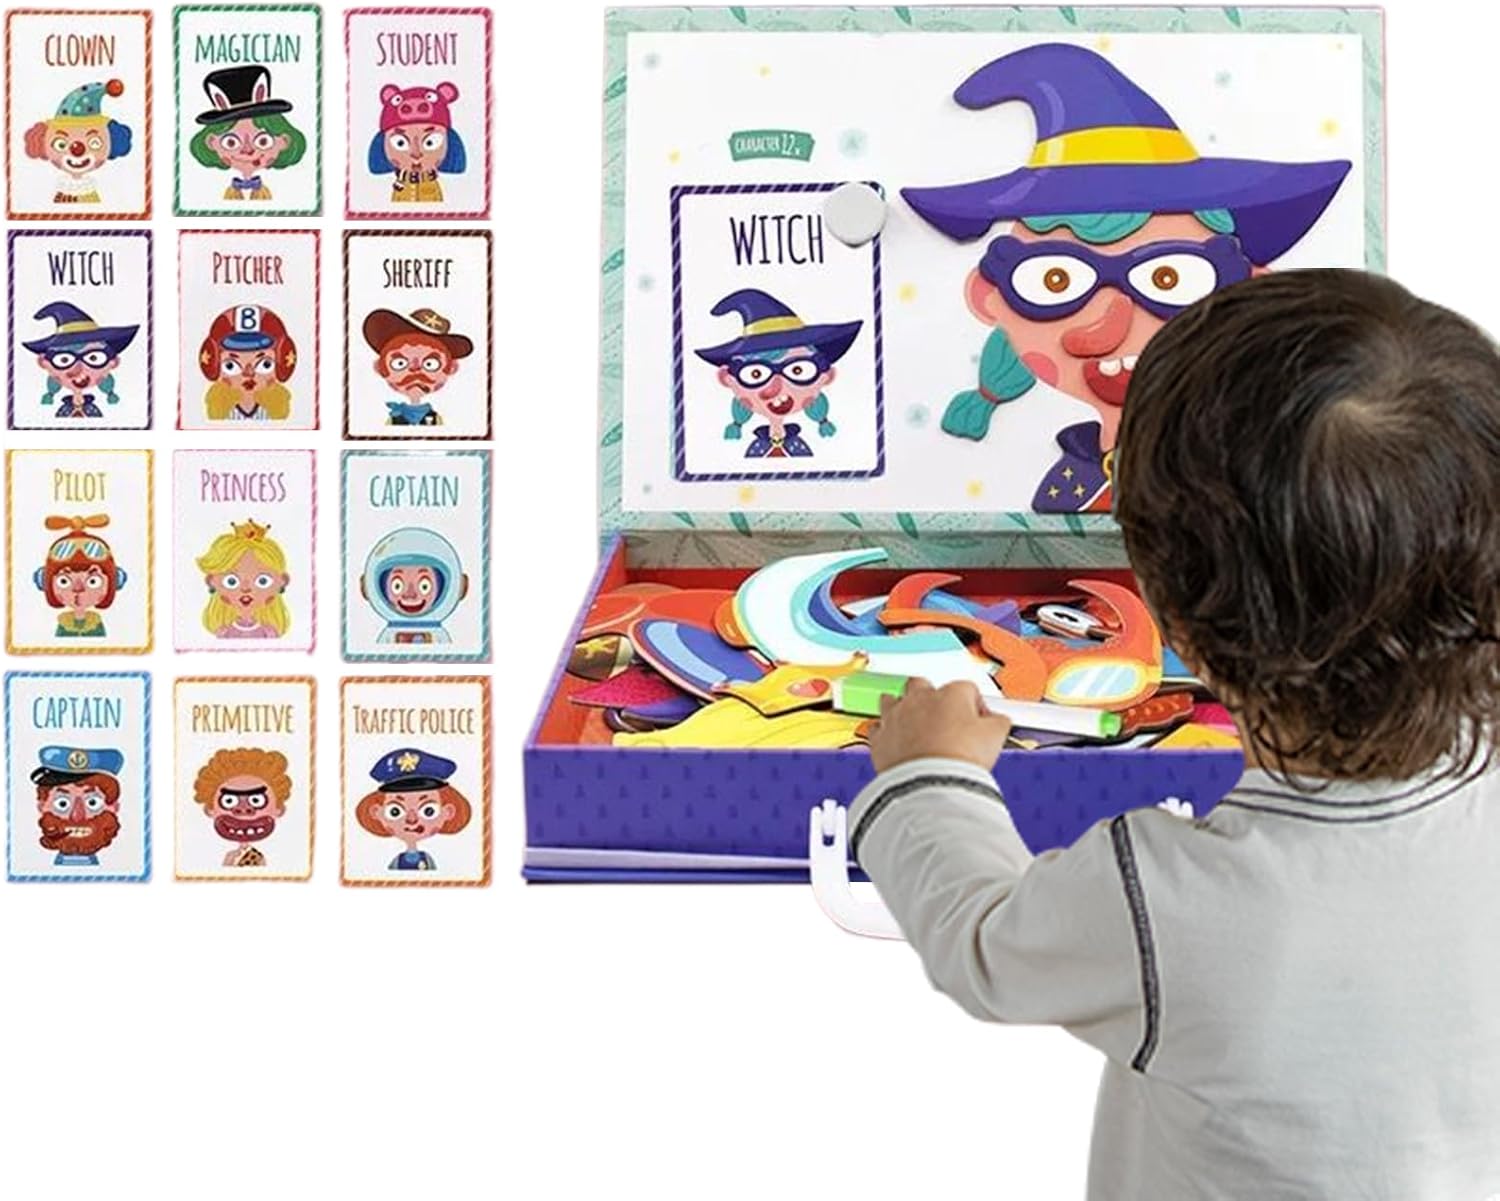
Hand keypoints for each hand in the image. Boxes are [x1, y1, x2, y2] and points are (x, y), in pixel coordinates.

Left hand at [867, 679, 1012, 773]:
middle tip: (942, 716)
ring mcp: (896, 715)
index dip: (974, 706)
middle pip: (923, 684)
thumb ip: (998, 723)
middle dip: (931, 696)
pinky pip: (877, 727)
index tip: (977, 723)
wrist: (928, 783)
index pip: (966, 689)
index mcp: (951, 694)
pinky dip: (885, 732)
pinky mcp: (879, 738)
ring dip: (902, 707)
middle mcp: (920, 699)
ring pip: (892, 698)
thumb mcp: (995, 737)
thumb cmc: (960, 758)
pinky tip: (894, 740)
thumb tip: (999, 720)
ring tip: (913, 721)